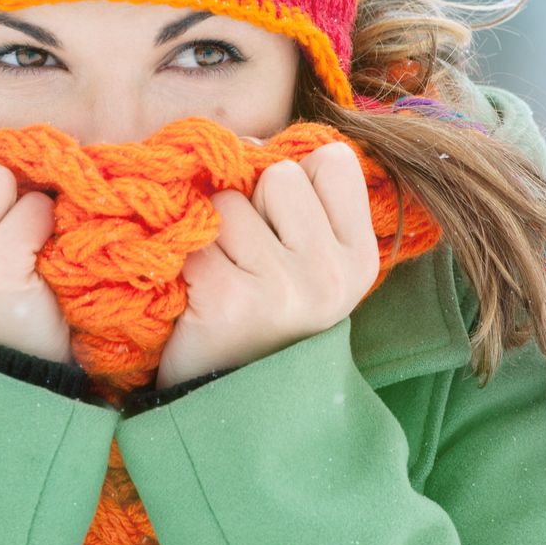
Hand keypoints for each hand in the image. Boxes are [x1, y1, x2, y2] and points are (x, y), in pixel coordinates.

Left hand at [155, 139, 381, 387]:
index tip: (280, 219)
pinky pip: (196, 234)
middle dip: (251, 203)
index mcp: (360, 257)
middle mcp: (332, 273)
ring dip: (213, 231)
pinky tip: (199, 294)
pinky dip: (185, 258)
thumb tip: (252, 139)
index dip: (294, 176)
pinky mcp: (231, 298)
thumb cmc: (264, 317)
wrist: (227, 405)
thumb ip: (304, 202)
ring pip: (230, 201)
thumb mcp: (309, 263)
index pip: (332, 159)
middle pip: (279, 174)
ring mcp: (285, 287)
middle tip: (248, 259)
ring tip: (223, 276)